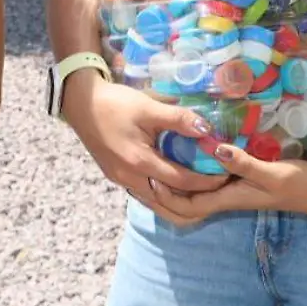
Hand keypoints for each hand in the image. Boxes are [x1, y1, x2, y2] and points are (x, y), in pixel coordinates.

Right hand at [61, 72, 230, 210]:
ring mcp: (120, 180)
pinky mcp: (115, 176)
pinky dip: (162, 195)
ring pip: (155, 202)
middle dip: (196, 199)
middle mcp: (129, 178)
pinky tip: (174, 186)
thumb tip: (207, 129)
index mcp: (139, 163)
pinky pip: (144, 194)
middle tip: (219, 191)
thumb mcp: (148, 107)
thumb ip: (178, 119)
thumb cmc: (114, 103)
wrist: (79, 103)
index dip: (207, 180)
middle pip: (169, 202)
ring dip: (178, 201)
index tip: (227, 175)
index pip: (182, 181)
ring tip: (202, 194)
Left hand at [149, 141, 306, 227]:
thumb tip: (216, 151)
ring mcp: (230, 192)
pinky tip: (184, 158)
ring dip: (173, 186)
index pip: (187, 206)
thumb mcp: (270, 172)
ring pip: (193, 196)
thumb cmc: (294, 184)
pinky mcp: (237, 183)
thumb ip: (244, 162)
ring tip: (153, 167)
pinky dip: (190, 176)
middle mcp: (224, 198)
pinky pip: (205, 184)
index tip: (148, 178)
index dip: (165, 197)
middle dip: (161, 196)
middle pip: (184, 206)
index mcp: (227, 199)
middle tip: (141, 174)